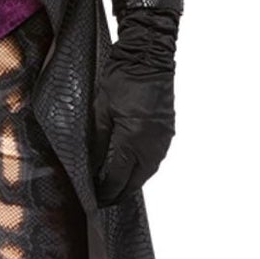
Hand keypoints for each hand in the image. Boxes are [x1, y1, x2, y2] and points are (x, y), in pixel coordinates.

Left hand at [92, 8, 178, 205]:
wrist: (149, 58)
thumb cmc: (122, 80)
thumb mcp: (100, 111)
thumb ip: (97, 143)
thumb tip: (92, 166)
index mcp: (133, 141)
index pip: (117, 178)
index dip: (105, 192)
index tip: (94, 200)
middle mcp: (151, 145)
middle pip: (135, 181)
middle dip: (118, 193)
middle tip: (103, 199)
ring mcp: (163, 140)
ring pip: (147, 172)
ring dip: (131, 181)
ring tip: (114, 188)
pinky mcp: (167, 133)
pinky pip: (154, 159)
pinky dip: (141, 168)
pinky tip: (130, 168)